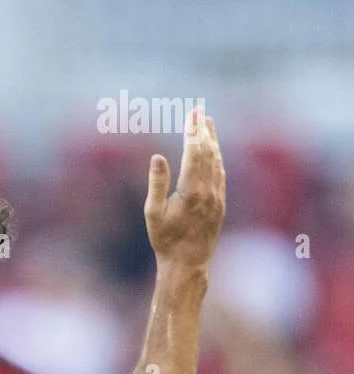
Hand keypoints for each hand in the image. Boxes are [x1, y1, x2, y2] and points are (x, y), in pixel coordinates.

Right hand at [144, 107, 225, 267]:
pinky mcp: (221, 203)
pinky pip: (220, 174)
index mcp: (191, 191)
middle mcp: (208, 191)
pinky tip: (214, 151)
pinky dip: (217, 158)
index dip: (193, 132)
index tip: (192, 114)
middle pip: (208, 152)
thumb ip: (156, 182)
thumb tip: (157, 157)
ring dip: (212, 141)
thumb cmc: (165, 239)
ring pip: (217, 161)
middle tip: (199, 111)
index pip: (194, 152)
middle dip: (203, 130)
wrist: (187, 262)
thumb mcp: (152, 212)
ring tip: (208, 124)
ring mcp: (217, 197)